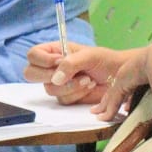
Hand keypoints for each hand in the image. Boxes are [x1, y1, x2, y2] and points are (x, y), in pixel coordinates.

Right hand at [25, 43, 146, 118]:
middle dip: (49, 76)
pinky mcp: (67, 96)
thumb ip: (71, 63)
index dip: (41, 60)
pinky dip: (77, 94)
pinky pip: (62, 99)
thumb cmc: (106, 60)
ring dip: (70, 85)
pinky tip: (89, 87)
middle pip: (31, 74)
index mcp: (55, 51)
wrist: (120, 77)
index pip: (33, 55)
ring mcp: (58, 83)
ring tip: (88, 79)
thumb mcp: (90, 55)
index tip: (58, 61)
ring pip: (49, 89)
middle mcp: (52, 67)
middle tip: (68, 74)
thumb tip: (55, 78)